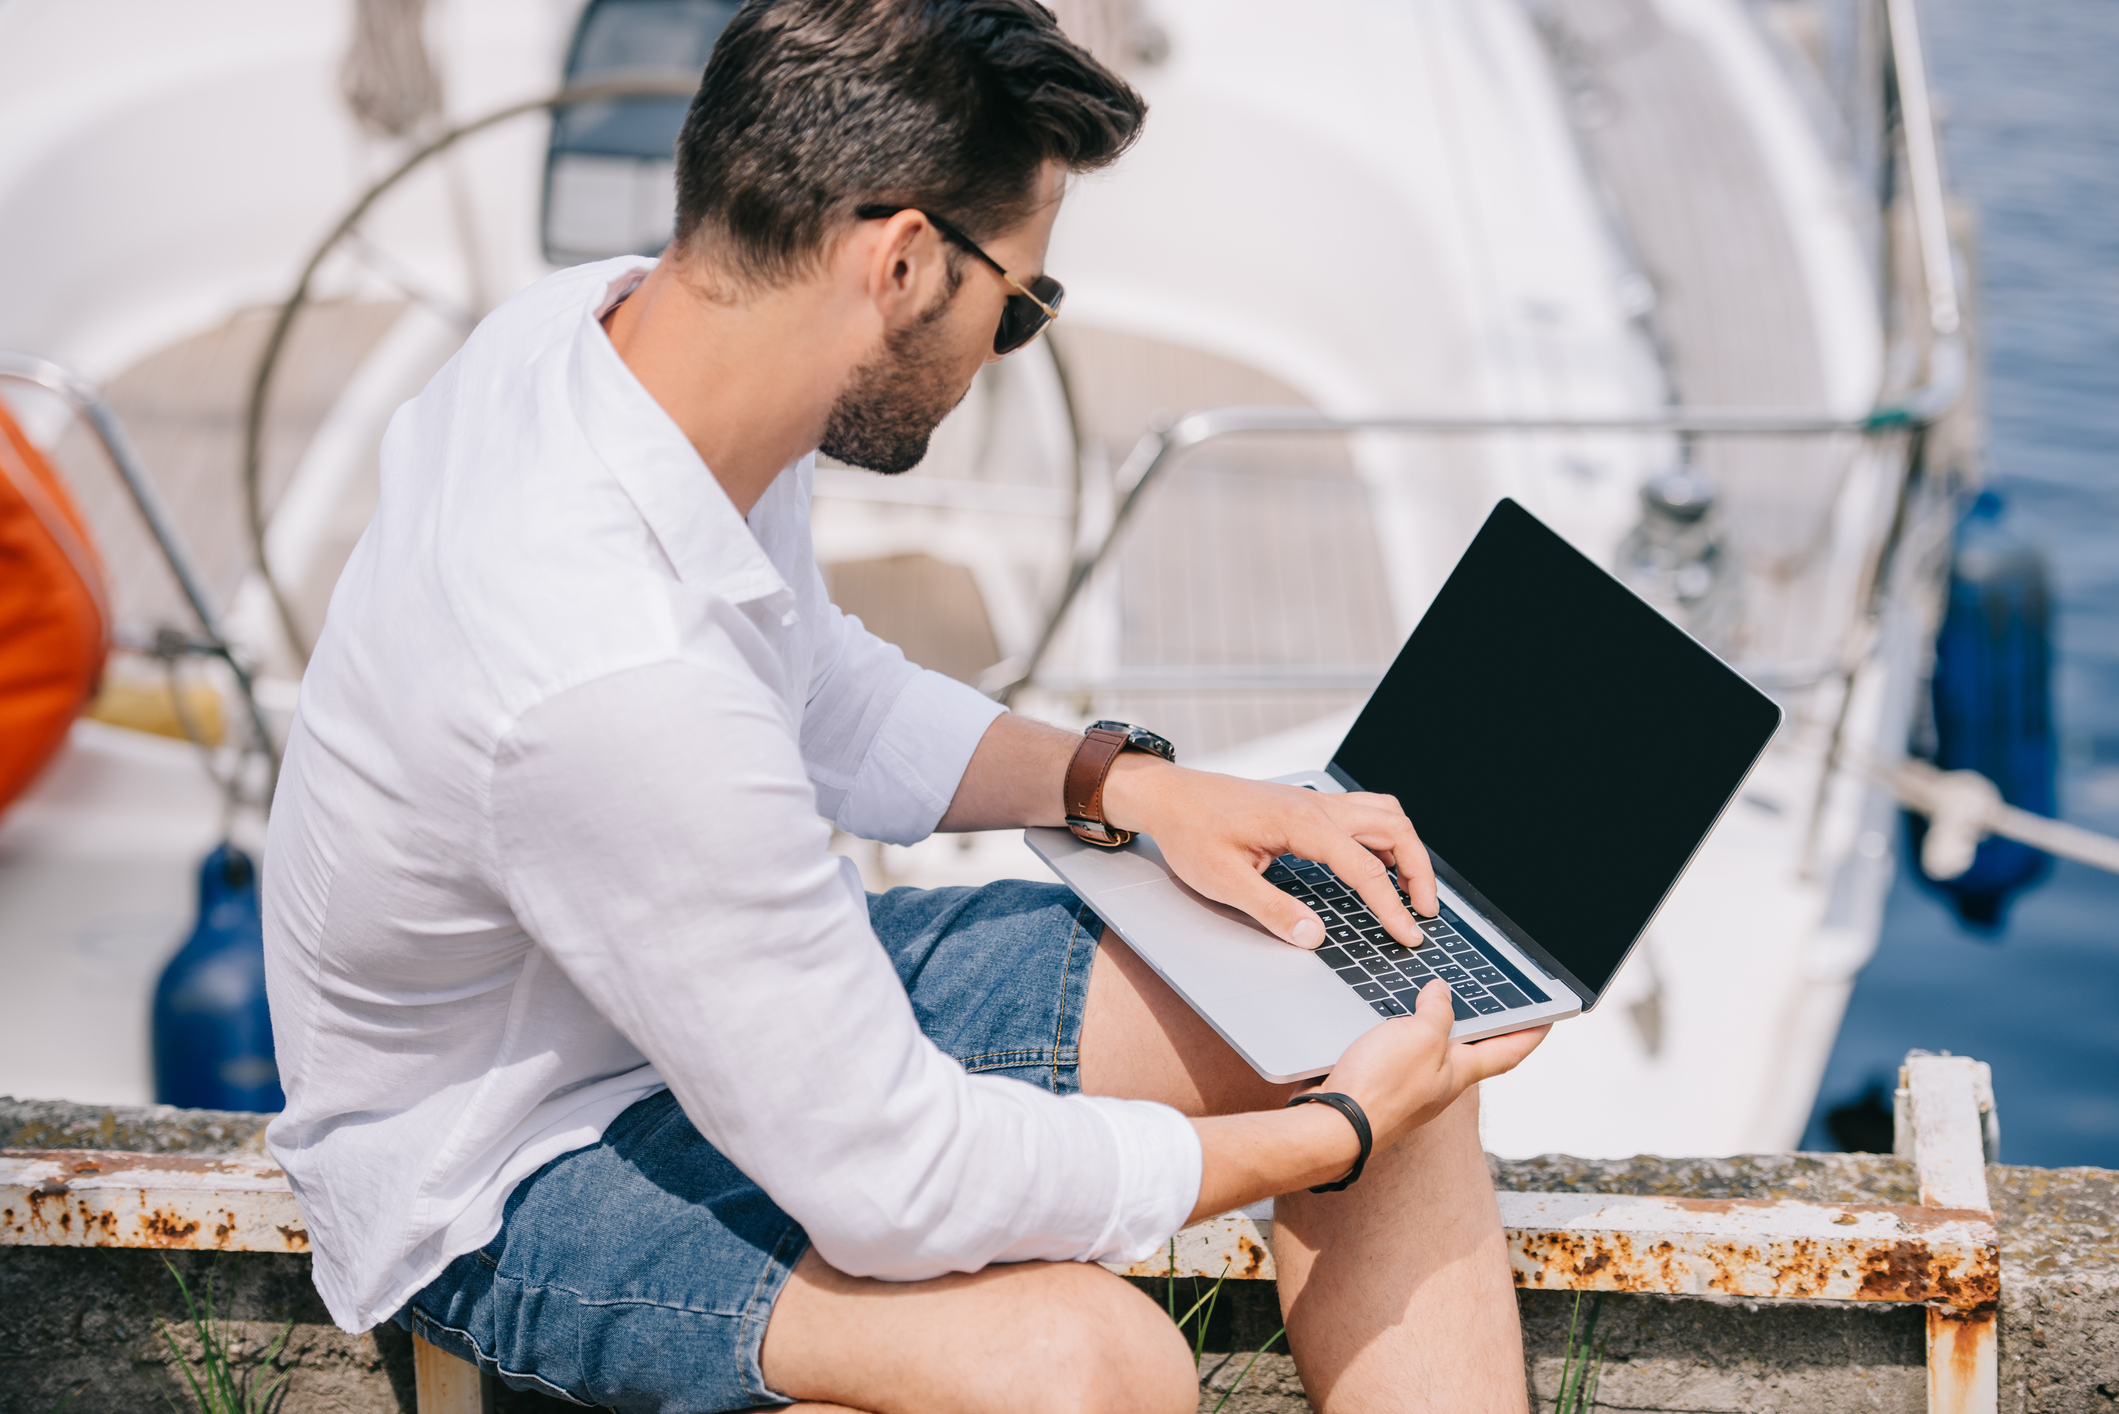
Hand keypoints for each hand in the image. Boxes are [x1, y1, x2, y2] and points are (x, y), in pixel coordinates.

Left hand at [1102, 757, 1438, 949]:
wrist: (1170, 797)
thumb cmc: (1191, 833)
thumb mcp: (1223, 881)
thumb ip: (1272, 910)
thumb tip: (1314, 937)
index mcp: (1301, 823)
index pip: (1364, 868)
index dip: (1391, 906)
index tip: (1408, 936)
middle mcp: (1317, 805)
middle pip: (1393, 829)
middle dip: (1418, 872)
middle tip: (1425, 912)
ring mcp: (1315, 801)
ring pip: (1384, 814)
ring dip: (1406, 849)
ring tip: (1412, 890)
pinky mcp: (1308, 804)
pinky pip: (1364, 812)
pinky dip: (1386, 837)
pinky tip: (1381, 864)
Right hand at [1321, 979, 1548, 1152]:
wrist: (1334, 1125)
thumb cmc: (1380, 1088)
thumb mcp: (1420, 1037)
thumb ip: (1436, 1011)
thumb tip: (1442, 991)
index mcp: (1459, 1073)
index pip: (1508, 1051)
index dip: (1531, 1032)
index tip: (1551, 1018)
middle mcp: (1439, 1084)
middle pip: (1473, 1053)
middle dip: (1485, 1030)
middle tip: (1498, 1007)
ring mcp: (1410, 1089)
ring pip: (1434, 1053)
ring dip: (1440, 1029)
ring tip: (1441, 1003)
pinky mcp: (1380, 1088)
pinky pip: (1402, 1056)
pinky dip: (1405, 1036)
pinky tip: (1388, 1024)